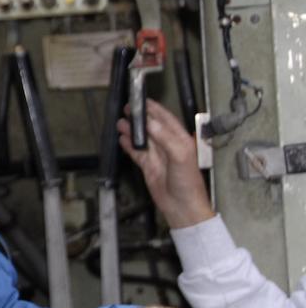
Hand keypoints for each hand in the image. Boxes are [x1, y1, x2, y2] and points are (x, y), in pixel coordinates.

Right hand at [117, 99, 214, 228]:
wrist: (181, 206)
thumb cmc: (188, 182)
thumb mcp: (181, 156)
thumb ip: (166, 138)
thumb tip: (151, 124)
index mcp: (181, 140)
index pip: (166, 120)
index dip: (155, 109)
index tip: (143, 101)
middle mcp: (169, 145)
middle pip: (152, 127)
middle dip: (140, 117)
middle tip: (128, 108)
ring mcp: (157, 156)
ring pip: (142, 138)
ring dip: (132, 130)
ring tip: (120, 122)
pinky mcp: (148, 166)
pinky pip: (136, 152)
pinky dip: (128, 145)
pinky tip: (121, 138)